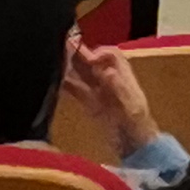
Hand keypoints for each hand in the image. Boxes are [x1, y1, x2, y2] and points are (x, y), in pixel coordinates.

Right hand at [60, 35, 159, 160]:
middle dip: (78, 53)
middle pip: (93, 61)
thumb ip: (118, 89)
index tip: (88, 60)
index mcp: (124, 77)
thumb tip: (105, 71)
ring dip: (69, 66)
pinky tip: (53, 80)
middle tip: (60, 45)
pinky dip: (66, 84)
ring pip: (82, 74)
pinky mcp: (90, 105)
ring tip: (52, 58)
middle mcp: (110, 81)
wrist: (134, 145)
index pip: (112, 56)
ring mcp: (99, 92)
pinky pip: (76, 90)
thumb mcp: (130, 108)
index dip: (99, 53)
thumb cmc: (137, 126)